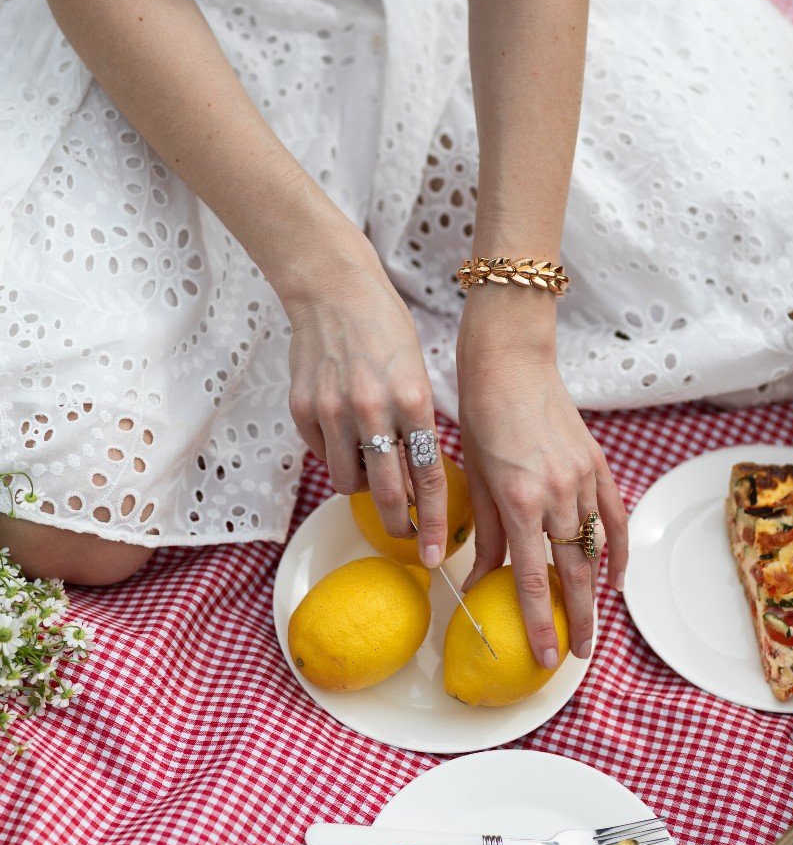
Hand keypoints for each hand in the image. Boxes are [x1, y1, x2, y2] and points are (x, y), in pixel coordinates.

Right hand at [283, 229, 448, 567]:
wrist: (333, 290)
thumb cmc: (384, 330)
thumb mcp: (416, 374)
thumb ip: (417, 425)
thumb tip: (417, 478)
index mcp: (412, 400)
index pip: (429, 478)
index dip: (435, 523)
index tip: (438, 554)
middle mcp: (373, 410)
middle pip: (387, 493)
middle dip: (399, 524)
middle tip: (405, 534)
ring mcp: (333, 411)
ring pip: (348, 482)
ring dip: (363, 487)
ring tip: (372, 469)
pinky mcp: (303, 409)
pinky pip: (322, 455)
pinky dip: (336, 457)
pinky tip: (344, 434)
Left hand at [456, 290, 627, 666]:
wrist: (511, 362)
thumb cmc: (480, 417)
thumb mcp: (474, 478)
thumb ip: (483, 534)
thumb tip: (476, 582)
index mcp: (519, 500)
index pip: (533, 578)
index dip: (539, 623)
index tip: (543, 656)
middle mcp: (557, 494)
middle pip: (574, 574)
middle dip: (577, 620)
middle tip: (576, 656)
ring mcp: (583, 479)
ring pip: (596, 550)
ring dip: (595, 592)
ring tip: (591, 625)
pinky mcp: (597, 465)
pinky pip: (614, 518)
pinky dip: (617, 551)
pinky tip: (614, 579)